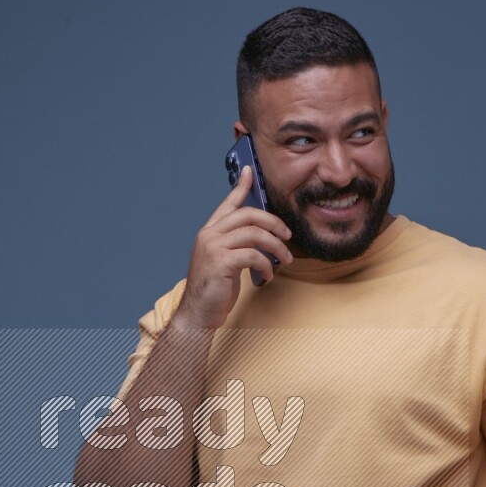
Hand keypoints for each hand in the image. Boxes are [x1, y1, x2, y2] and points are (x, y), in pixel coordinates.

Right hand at [173, 166, 292, 331]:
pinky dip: (267, 264)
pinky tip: (269, 275)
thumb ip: (236, 246)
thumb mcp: (225, 262)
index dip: (241, 187)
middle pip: (248, 215)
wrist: (198, 314)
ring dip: (276, 246)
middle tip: (287, 237)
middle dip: (274, 223)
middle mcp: (209, 235)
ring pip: (254, 233)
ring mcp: (213, 248)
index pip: (228, 204)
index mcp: (209, 232)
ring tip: (285, 260)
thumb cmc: (214, 291)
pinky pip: (253, 254)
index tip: (250, 172)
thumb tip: (262, 237)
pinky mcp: (221, 262)